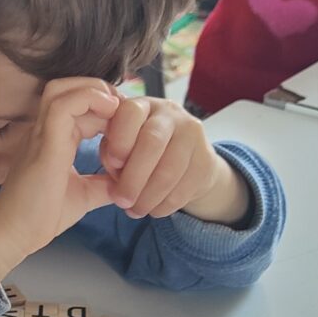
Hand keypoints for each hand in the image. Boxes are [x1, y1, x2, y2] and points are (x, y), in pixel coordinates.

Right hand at [0, 77, 119, 282]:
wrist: (14, 235)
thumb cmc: (40, 217)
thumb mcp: (84, 195)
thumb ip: (103, 183)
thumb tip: (127, 183)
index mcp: (53, 139)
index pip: (78, 103)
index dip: (105, 107)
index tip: (127, 126)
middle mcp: (45, 130)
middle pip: (69, 86)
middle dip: (101, 91)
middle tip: (125, 114)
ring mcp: (42, 133)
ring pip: (63, 88)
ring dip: (94, 91)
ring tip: (117, 110)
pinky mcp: (44, 142)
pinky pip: (64, 105)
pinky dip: (90, 100)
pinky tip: (110, 115)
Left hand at [97, 95, 249, 223]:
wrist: (182, 159)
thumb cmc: (138, 150)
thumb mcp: (119, 145)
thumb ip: (111, 153)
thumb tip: (115, 172)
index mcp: (142, 106)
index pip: (131, 113)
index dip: (120, 140)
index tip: (111, 164)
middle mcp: (170, 113)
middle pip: (153, 142)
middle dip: (134, 177)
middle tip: (121, 201)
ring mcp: (192, 134)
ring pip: (170, 169)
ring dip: (149, 197)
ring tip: (134, 211)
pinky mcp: (206, 159)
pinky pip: (185, 187)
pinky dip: (165, 204)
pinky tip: (153, 210)